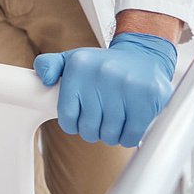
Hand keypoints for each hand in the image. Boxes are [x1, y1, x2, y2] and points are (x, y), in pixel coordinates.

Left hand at [34, 32, 176, 147]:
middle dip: (93, 131)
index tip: (80, 121)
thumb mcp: (72, 59)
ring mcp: (126, 84)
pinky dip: (128, 137)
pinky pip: (131, 134)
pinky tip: (128, 126)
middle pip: (89, 128)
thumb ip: (48, 65)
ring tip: (115, 123)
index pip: (67, 116)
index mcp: (79, 66)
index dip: (73, 126)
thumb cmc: (103, 65)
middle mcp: (101, 73)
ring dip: (111, 136)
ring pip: (110, 134)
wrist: (143, 56)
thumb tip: (45, 79)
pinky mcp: (148, 96)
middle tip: (100, 122)